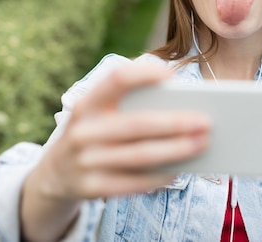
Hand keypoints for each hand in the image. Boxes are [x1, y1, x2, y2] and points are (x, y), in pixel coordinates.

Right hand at [20, 62, 210, 241]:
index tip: (172, 75)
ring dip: (177, 150)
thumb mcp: (99, 112)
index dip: (144, 74)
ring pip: (140, 155)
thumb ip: (130, 104)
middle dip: (176, 123)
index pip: (116, 79)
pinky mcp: (90, 187)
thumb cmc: (95, 132)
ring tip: (202, 143)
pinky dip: (160, 175)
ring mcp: (84, 161)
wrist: (54, 173)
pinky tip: (181, 168)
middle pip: (137, 124)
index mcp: (87, 103)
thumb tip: (182, 105)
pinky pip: (134, 182)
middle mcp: (82, 130)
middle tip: (206, 121)